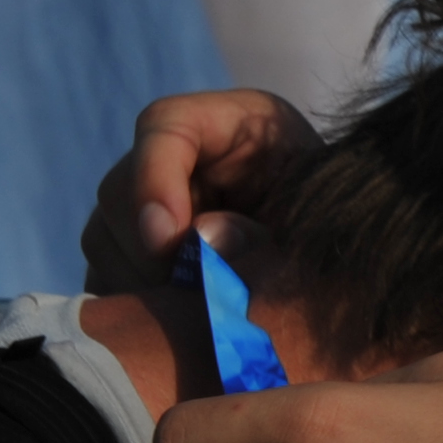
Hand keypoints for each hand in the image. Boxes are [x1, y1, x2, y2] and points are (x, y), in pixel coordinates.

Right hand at [80, 88, 322, 293]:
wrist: (338, 271)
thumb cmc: (335, 234)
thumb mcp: (311, 223)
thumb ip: (261, 230)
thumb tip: (197, 244)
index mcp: (232, 124)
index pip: (164, 125)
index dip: (153, 179)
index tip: (166, 240)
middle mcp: (180, 158)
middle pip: (119, 189)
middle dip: (150, 249)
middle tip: (195, 290)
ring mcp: (149, 204)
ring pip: (104, 238)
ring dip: (142, 282)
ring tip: (199, 307)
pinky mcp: (136, 253)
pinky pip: (106, 275)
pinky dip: (134, 302)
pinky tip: (178, 318)